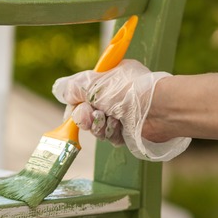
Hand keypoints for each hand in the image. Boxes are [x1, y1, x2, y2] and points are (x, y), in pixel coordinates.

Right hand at [52, 59, 189, 160]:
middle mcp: (114, 96)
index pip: (83, 93)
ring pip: (97, 128)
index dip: (76, 103)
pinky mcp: (128, 132)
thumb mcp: (94, 83)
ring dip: (100, 126)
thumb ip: (74, 87)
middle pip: (87, 113)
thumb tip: (59, 89)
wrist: (158, 110)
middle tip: (92, 116)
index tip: (74, 108)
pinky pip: (110, 137)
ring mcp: (122, 115)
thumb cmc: (128, 91)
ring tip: (110, 120)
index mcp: (108, 79)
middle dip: (86, 117)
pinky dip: (112, 134)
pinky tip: (120, 127)